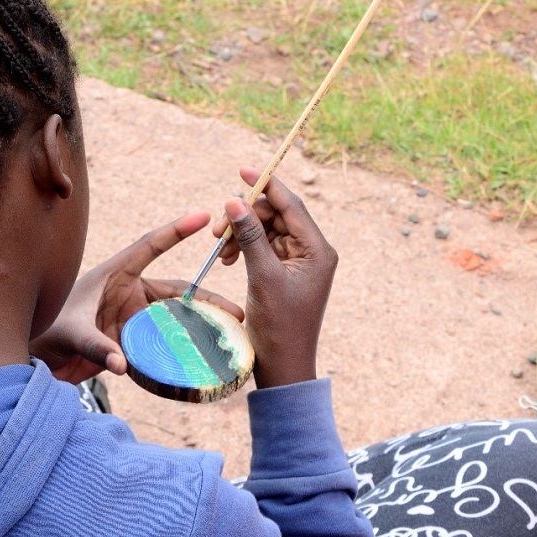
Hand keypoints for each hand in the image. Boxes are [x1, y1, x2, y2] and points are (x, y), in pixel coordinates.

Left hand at [31, 212, 244, 383]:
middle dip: (207, 301)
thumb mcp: (70, 335)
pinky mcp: (135, 338)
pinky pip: (165, 340)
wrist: (40, 359)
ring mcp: (135, 316)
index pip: (151, 246)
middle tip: (236, 313)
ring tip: (230, 338)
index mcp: (115, 274)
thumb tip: (121, 365)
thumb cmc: (49, 334)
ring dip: (201, 326)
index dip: (176, 231)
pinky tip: (205, 359)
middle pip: (177, 291)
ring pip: (176, 317)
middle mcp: (130, 292)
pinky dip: (184, 347)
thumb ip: (94, 346)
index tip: (203, 216)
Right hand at [214, 168, 337, 388]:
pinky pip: (263, 247)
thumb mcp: (262, 277)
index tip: (243, 170)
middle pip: (276, 215)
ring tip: (220, 249)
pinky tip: (227, 258)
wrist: (283, 366)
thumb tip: (234, 201)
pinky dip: (244, 248)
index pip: (291, 206)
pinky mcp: (284, 272)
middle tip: (218, 231)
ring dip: (241, 234)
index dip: (267, 185)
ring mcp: (298, 262)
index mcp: (317, 250)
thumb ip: (250, 237)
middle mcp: (312, 252)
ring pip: (266, 230)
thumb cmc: (279, 326)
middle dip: (246, 217)